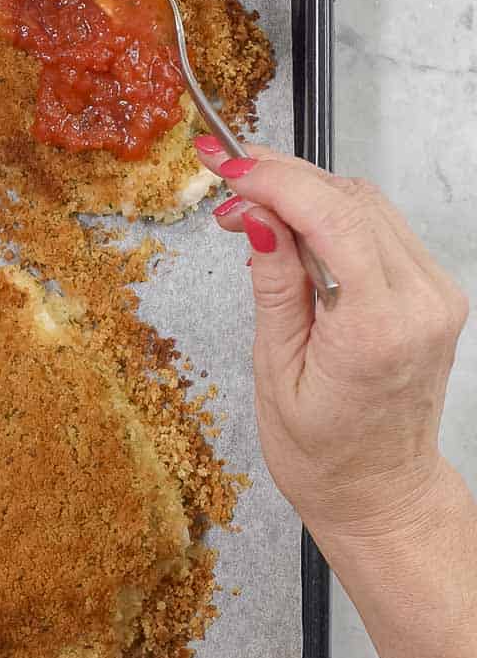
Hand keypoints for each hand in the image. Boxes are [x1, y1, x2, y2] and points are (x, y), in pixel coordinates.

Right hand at [193, 138, 468, 542]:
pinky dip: (328, 214)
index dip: (275, 179)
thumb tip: (258, 216)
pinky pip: (378, 227)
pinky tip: (286, 227)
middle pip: (350, 199)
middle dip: (281, 177)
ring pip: (365, 204)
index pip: (332, 217)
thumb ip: (274, 284)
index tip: (226, 165)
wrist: (378, 492)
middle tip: (223, 174)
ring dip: (302, 191)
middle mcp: (422, 301)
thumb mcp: (277, 368)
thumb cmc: (323, 452)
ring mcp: (435, 293)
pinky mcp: (431, 291)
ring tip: (245, 207)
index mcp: (380, 326)